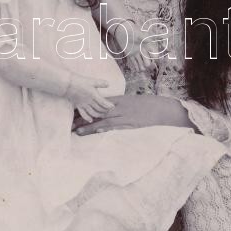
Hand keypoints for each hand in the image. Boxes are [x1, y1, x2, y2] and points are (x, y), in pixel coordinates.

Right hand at [65, 73, 114, 121]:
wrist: (68, 85)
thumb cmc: (80, 81)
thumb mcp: (92, 81)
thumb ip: (100, 83)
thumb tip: (108, 84)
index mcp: (94, 95)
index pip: (103, 103)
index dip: (109, 106)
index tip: (113, 107)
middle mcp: (89, 101)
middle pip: (99, 109)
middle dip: (105, 111)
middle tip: (109, 111)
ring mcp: (83, 105)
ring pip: (93, 113)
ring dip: (98, 115)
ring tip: (103, 115)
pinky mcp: (78, 106)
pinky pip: (83, 114)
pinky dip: (87, 118)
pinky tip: (91, 120)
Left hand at [72, 93, 192, 134]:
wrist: (161, 108)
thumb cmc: (147, 105)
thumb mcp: (131, 102)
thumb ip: (119, 105)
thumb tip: (108, 107)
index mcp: (118, 100)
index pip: (97, 104)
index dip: (85, 108)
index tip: (72, 112)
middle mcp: (118, 106)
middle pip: (96, 112)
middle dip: (82, 118)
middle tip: (69, 124)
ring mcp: (124, 115)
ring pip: (103, 120)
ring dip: (89, 126)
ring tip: (76, 131)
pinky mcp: (130, 123)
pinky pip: (115, 126)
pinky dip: (105, 128)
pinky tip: (96, 131)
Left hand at [113, 21, 157, 73]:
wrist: (122, 31)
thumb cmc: (131, 31)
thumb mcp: (139, 34)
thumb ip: (145, 38)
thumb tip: (150, 41)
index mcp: (146, 44)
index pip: (153, 51)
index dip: (155, 55)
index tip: (155, 58)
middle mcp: (143, 49)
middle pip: (147, 58)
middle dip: (148, 63)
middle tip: (147, 66)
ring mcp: (136, 52)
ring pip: (141, 61)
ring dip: (142, 66)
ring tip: (142, 69)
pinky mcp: (130, 54)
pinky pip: (134, 61)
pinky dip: (136, 66)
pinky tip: (137, 70)